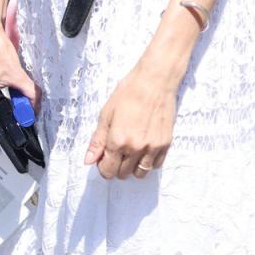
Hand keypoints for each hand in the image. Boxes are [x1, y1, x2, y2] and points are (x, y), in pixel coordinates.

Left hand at [84, 61, 176, 180]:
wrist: (155, 81)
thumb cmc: (128, 93)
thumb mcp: (106, 114)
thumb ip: (98, 140)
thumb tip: (89, 160)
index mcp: (118, 140)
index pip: (108, 170)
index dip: (103, 166)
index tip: (104, 158)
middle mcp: (135, 148)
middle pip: (123, 174)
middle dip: (116, 166)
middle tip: (116, 152)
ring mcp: (152, 147)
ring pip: (140, 173)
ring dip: (132, 167)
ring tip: (130, 153)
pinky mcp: (165, 144)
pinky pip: (156, 165)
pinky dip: (148, 162)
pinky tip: (144, 149)